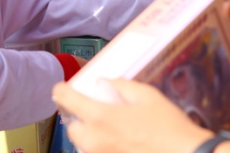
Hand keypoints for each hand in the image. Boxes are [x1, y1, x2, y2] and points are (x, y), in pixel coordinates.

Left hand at [52, 80, 212, 152]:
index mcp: (100, 117)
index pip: (66, 100)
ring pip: (84, 147)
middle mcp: (95, 141)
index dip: (60, 91)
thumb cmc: (169, 126)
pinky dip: (103, 149)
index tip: (62, 89)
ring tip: (109, 130)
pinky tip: (119, 144)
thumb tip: (104, 82)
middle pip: (73, 129)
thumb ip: (120, 86)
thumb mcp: (147, 95)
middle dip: (79, 120)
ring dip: (90, 138)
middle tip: (92, 113)